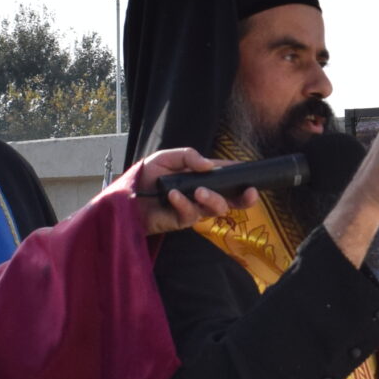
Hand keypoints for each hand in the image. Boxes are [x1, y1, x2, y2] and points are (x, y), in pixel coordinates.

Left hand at [132, 148, 253, 235]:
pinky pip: (190, 214)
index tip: (252, 172)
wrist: (125, 196)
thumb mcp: (166, 158)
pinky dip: (183, 203)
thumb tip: (209, 165)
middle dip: (245, 198)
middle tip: (250, 192)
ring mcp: (193, 208)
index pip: (226, 176)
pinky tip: (173, 196)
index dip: (241, 175)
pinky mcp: (181, 221)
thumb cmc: (146, 176)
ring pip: (216, 208)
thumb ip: (188, 157)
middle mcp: (201, 194)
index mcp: (201, 177)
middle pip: (231, 200)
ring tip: (198, 191)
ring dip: (212, 198)